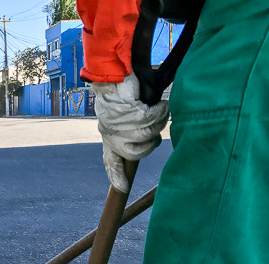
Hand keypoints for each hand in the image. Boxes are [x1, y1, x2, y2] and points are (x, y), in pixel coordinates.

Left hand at [90, 72, 168, 192]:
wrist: (113, 71)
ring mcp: (116, 123)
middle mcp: (109, 132)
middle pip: (135, 152)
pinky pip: (148, 117)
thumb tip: (145, 143)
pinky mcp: (125, 110)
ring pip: (145, 133)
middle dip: (150, 144)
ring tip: (159, 111)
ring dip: (158, 122)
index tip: (122, 188)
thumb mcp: (122, 115)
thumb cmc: (122, 91)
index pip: (110, 161)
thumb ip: (131, 130)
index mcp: (108, 136)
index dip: (116, 175)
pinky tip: (160, 104)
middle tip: (155, 130)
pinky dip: (158, 111)